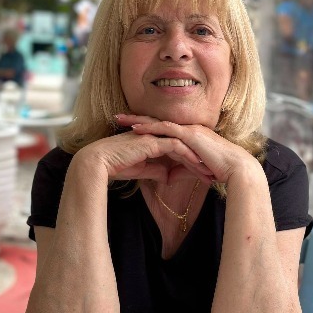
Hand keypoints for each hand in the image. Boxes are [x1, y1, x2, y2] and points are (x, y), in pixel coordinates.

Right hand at [76, 115, 213, 184]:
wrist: (100, 163)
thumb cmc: (117, 166)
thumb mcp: (142, 171)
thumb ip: (156, 170)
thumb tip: (168, 176)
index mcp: (155, 141)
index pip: (178, 150)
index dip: (191, 163)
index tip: (202, 175)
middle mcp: (157, 136)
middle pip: (184, 146)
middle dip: (199, 161)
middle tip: (211, 173)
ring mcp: (155, 136)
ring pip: (183, 145)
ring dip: (197, 159)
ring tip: (208, 172)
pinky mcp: (152, 141)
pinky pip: (175, 146)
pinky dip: (187, 155)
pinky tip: (196, 165)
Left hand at [128, 120, 261, 184]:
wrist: (236, 168)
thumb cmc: (218, 169)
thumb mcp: (193, 170)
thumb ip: (179, 170)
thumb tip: (166, 177)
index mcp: (186, 135)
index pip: (161, 128)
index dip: (143, 126)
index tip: (126, 126)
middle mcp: (186, 129)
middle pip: (155, 121)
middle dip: (135, 118)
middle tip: (116, 117)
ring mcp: (188, 130)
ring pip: (157, 122)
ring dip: (137, 120)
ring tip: (119, 119)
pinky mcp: (190, 135)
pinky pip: (166, 129)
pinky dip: (150, 128)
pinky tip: (136, 128)